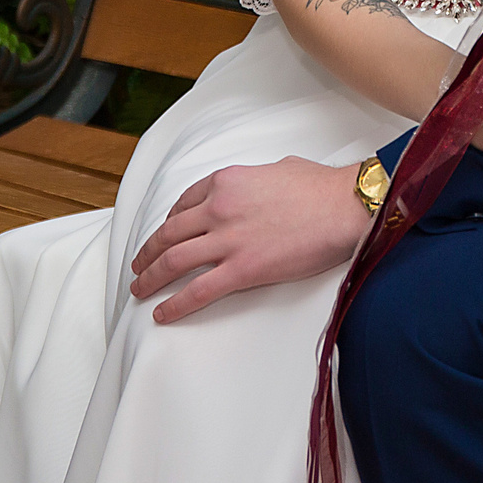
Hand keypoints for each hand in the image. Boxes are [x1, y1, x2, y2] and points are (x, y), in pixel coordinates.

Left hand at [128, 157, 369, 322]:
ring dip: (150, 277)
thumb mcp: (277, 169)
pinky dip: (175, 304)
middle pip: (169, 234)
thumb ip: (255, 182)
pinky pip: (197, 291)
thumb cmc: (320, 188)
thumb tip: (256, 191)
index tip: (164, 235)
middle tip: (139, 265)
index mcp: (226, 182)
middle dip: (148, 251)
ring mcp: (228, 240)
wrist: (343, 206)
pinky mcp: (242, 270)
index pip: (183, 204)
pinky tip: (163, 313)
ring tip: (140, 289)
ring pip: (173, 261)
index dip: (168, 223)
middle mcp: (218, 208)